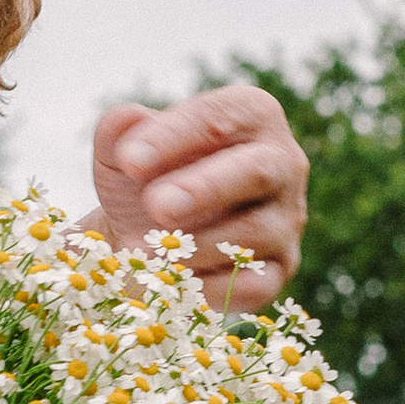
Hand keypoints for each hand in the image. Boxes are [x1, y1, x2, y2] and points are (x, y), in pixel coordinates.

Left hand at [90, 84, 307, 312]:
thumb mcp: (123, 155)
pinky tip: (166, 282)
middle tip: (155, 205)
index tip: (129, 161)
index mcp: (251, 117)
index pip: (221, 118)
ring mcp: (286, 220)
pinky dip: (205, 286)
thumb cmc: (141, 185)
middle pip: (258, 170)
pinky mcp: (278, 270)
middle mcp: (282, 163)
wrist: (146, 243)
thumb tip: (127, 117)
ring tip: (140, 251)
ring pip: (253, 232)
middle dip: (204, 188)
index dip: (174, 137)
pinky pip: (252, 283)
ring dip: (193, 245)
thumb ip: (118, 131)